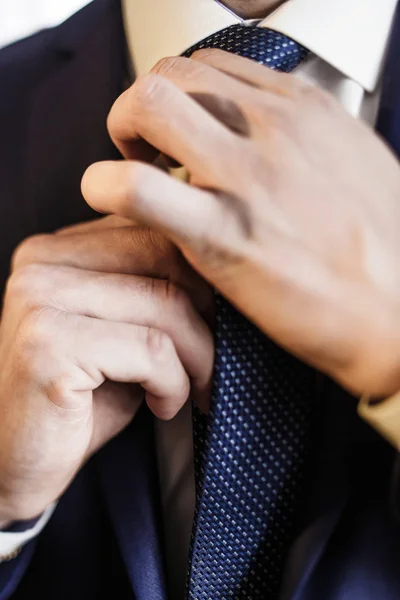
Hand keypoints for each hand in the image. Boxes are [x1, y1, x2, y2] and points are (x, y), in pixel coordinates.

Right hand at [0, 217, 212, 523]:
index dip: (203, 278)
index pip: (154, 232)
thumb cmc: (83, 401)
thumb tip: (223, 276)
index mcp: (57, 250)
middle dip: (209, 313)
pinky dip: (174, 384)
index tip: (221, 322)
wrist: (16, 464)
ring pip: (165, 304)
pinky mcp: (47, 345)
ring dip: (200, 356)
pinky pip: (150, 350)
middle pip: (164, 257)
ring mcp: (38, 299)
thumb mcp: (125, 336)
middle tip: (219, 359)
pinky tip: (162, 406)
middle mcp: (41, 263)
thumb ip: (156, 295)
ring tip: (200, 389)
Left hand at [82, 50, 399, 399]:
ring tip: (132, 174)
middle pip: (171, 74)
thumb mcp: (353, 166)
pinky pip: (136, 187)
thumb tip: (260, 140)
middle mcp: (275, 132)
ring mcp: (248, 179)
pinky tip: (114, 202)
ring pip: (148, 104)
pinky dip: (106, 186)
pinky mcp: (225, 236)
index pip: (212, 66)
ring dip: (121, 134)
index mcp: (306, 112)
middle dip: (140, 108)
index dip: (180, 98)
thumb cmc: (381, 250)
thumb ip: (302, 142)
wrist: (399, 317)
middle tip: (144, 151)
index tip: (177, 136)